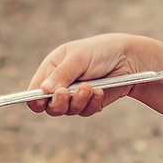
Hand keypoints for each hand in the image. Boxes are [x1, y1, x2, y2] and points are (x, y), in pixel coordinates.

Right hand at [25, 34, 162, 117]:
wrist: (128, 58)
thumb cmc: (100, 50)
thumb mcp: (78, 57)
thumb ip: (62, 73)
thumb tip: (44, 90)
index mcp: (51, 70)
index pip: (34, 92)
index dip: (34, 99)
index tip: (42, 99)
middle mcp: (60, 85)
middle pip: (48, 107)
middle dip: (58, 102)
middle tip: (67, 92)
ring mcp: (74, 96)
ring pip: (66, 111)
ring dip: (77, 101)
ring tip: (90, 87)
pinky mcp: (89, 104)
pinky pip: (85, 112)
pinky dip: (92, 104)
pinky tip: (99, 91)